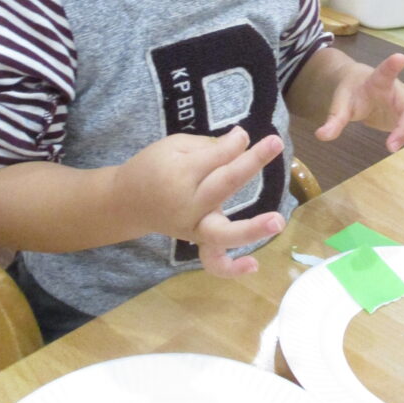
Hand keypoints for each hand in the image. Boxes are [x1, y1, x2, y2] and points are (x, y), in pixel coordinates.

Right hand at [113, 126, 284, 276]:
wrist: (125, 201)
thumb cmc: (153, 167)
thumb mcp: (174, 146)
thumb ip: (208, 146)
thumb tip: (242, 141)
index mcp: (181, 173)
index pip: (217, 156)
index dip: (236, 143)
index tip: (245, 134)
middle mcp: (189, 203)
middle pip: (224, 183)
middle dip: (251, 162)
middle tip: (276, 142)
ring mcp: (193, 227)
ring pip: (221, 234)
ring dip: (251, 229)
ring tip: (277, 221)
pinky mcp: (197, 241)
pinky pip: (212, 261)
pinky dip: (231, 268)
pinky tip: (254, 266)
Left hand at [314, 53, 403, 152]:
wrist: (361, 86)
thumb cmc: (353, 93)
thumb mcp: (340, 105)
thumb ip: (334, 120)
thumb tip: (321, 135)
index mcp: (377, 82)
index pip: (384, 72)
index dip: (391, 66)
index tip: (399, 58)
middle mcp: (397, 89)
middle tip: (391, 146)